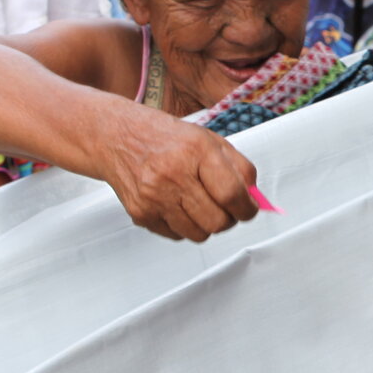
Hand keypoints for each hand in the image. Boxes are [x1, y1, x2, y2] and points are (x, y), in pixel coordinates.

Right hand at [100, 105, 259, 241]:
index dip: (247, 209)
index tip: (249, 210)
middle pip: (217, 221)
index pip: (232, 194)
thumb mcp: (209, 140)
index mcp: (196, 151)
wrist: (116, 137)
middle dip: (228, 219)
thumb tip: (256, 199)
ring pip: (198, 234)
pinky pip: (176, 235)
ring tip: (200, 205)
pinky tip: (178, 205)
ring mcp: (154, 196)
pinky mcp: (140, 213)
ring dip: (206, 225)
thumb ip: (239, 168)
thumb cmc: (166, 138)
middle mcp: (173, 174)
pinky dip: (184, 226)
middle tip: (226, 209)